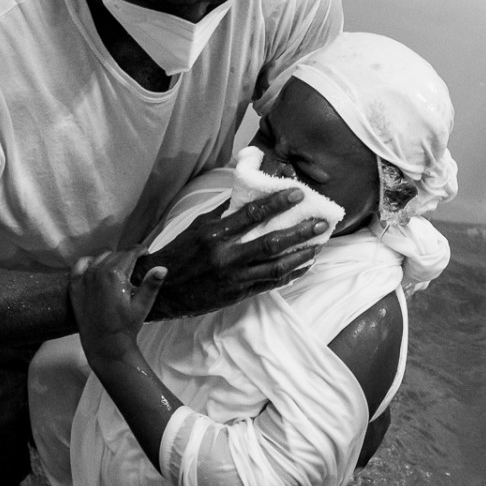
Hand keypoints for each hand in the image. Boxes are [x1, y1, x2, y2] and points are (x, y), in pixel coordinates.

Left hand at [71, 249, 165, 357]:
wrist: (104, 343)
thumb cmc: (126, 325)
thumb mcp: (143, 305)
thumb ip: (151, 284)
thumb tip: (162, 268)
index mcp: (116, 274)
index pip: (130, 252)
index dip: (140, 251)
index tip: (146, 254)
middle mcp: (98, 272)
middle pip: (116, 253)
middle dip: (128, 256)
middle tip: (136, 265)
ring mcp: (85, 278)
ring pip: (100, 257)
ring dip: (111, 259)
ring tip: (119, 269)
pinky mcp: (75, 286)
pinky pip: (81, 265)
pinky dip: (90, 262)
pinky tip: (97, 267)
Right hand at [135, 190, 327, 318]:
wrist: (163, 290)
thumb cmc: (181, 252)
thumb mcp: (198, 226)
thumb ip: (225, 211)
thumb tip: (249, 191)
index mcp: (214, 234)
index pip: (252, 214)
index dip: (277, 202)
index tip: (298, 193)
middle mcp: (225, 256)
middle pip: (271, 242)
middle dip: (300, 231)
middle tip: (322, 222)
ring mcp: (233, 277)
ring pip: (276, 266)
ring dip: (301, 255)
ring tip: (319, 244)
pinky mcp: (237, 294)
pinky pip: (270, 283)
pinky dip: (291, 274)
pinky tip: (305, 265)